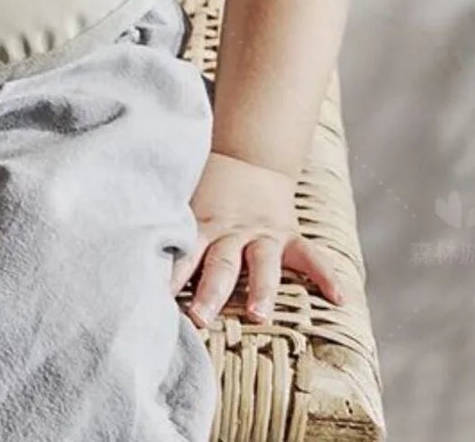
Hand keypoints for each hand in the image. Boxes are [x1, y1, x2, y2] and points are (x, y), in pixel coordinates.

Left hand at [171, 150, 347, 326]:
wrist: (248, 157)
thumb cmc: (207, 188)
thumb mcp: (185, 201)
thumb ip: (169, 227)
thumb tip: (133, 245)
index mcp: (202, 225)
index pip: (184, 254)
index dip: (170, 276)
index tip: (157, 300)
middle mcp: (232, 232)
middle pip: (220, 264)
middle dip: (209, 292)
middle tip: (199, 318)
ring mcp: (262, 234)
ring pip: (262, 264)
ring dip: (260, 290)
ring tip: (258, 314)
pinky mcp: (288, 235)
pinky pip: (310, 255)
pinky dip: (327, 276)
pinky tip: (340, 299)